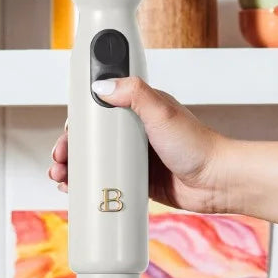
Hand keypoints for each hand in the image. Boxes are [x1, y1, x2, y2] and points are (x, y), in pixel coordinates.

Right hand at [47, 77, 228, 212]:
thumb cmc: (198, 145)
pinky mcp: (136, 181)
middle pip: (90, 138)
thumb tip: (100, 85)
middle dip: (69, 149)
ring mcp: (134, 158)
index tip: (66, 133)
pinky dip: (87, 185)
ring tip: (61, 179)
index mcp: (138, 109)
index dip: (78, 122)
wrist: (218, 182)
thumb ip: (134, 94)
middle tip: (59, 161)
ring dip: (72, 169)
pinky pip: (105, 182)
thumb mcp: (163, 112)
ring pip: (94, 162)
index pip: (97, 110)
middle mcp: (133, 132)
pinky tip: (74, 191)